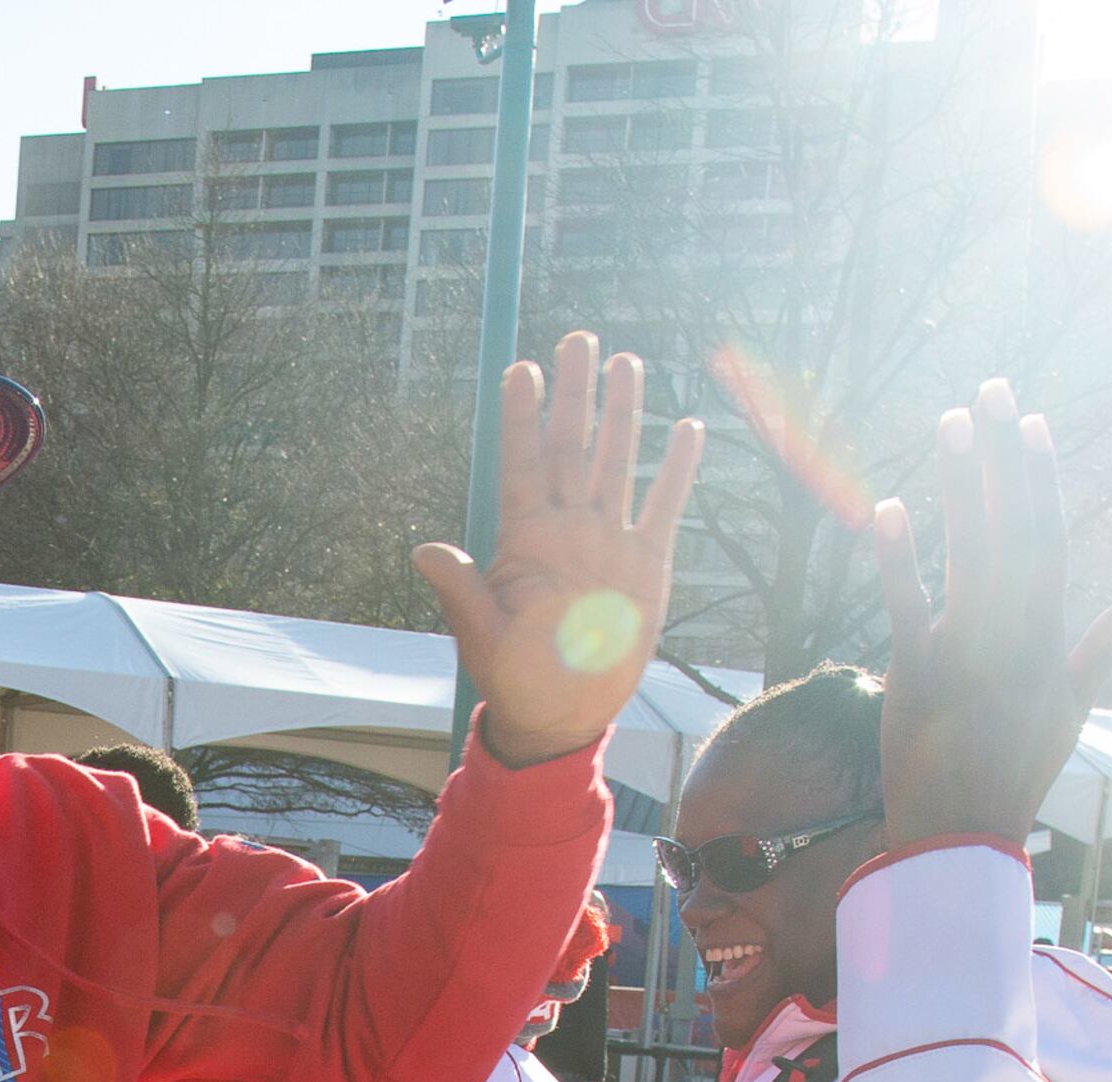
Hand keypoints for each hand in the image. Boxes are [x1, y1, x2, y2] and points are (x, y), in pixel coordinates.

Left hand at [416, 331, 706, 768]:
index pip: (524, 464)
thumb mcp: (483, 636)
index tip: (519, 369)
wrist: (562, 712)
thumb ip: (461, 589)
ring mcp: (610, 541)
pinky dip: (677, 470)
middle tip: (576, 339)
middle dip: (574, 393)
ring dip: (623, 414)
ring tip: (626, 361)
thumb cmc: (514, 676)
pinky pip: (664, 506)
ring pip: (618, 462)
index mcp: (526, 540)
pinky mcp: (647, 564)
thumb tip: (424, 551)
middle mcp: (569, 528)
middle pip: (573, 446)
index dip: (523, 417)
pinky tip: (686, 429)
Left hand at [869, 381, 1111, 855]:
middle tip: (988, 389)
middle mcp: (1014, 636)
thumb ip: (1107, 646)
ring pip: (968, 555)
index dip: (1038, 478)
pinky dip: (898, 559)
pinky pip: (907, 608)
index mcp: (1048, 637)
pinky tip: (889, 506)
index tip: (1029, 423)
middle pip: (1011, 528)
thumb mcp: (1074, 706)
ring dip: (962, 486)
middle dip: (1001, 457)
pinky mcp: (915, 676)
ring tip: (951, 423)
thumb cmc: (1020, 768)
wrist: (964, 832)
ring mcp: (966, 654)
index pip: (1047, 539)